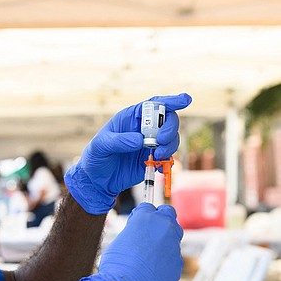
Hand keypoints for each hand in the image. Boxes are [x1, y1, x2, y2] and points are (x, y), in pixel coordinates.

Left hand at [64, 93, 191, 214]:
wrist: (97, 180)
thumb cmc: (96, 157)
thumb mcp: (101, 146)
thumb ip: (118, 141)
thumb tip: (140, 140)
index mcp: (130, 117)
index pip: (153, 104)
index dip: (170, 101)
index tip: (185, 100)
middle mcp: (143, 128)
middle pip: (168, 120)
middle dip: (170, 129)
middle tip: (160, 141)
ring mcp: (150, 143)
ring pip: (171, 138)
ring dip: (170, 146)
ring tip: (156, 156)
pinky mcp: (153, 159)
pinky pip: (168, 156)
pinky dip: (168, 160)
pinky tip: (159, 166)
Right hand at [78, 203, 183, 280]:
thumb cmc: (117, 265)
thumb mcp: (121, 240)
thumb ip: (135, 233)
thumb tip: (140, 236)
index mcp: (146, 218)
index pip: (148, 206)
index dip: (142, 215)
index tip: (137, 223)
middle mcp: (163, 227)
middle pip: (168, 213)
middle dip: (160, 220)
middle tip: (149, 232)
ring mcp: (173, 245)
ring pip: (173, 236)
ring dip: (164, 240)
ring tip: (149, 253)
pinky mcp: (178, 262)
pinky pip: (173, 255)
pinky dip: (165, 259)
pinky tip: (152, 269)